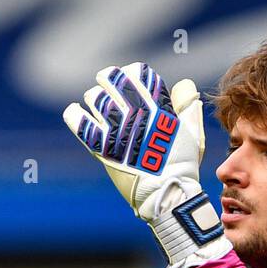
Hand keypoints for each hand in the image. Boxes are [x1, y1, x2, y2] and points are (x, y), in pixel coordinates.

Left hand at [63, 62, 230, 267]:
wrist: (166, 194)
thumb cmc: (181, 165)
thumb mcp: (192, 131)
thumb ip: (187, 104)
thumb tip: (183, 83)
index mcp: (157, 104)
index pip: (138, 73)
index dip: (132, 72)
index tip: (128, 78)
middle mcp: (136, 112)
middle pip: (112, 80)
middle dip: (108, 80)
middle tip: (106, 86)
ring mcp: (117, 129)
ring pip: (95, 98)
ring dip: (94, 97)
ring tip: (96, 103)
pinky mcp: (102, 147)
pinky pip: (80, 122)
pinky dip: (74, 114)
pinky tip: (75, 112)